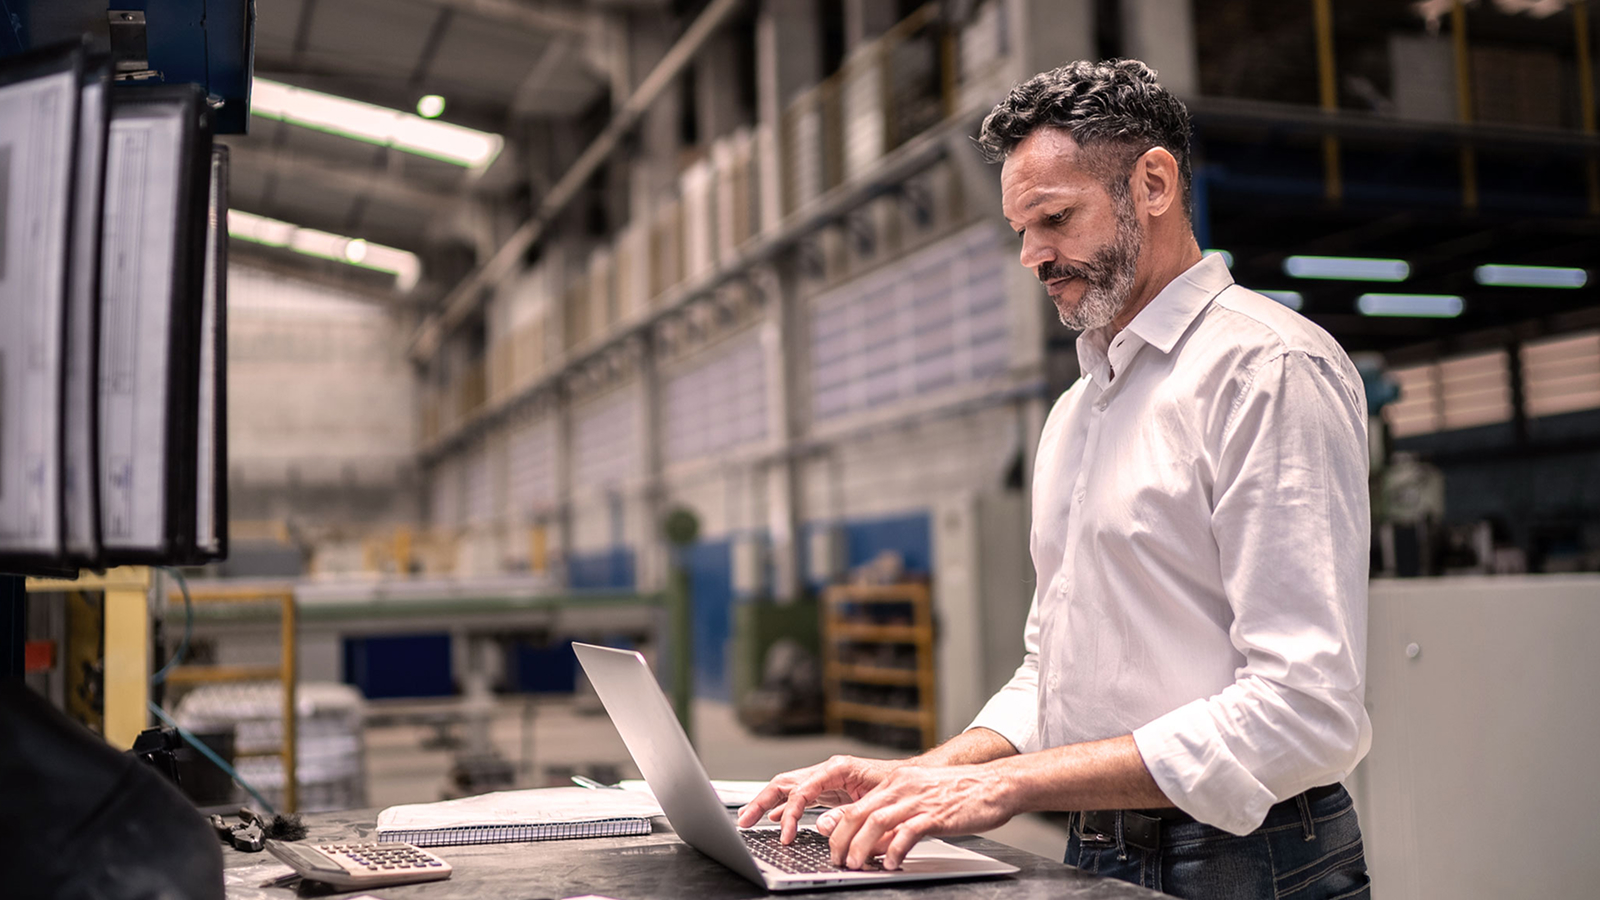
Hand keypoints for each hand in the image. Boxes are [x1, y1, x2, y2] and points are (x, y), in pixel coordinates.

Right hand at [735, 755, 900, 843]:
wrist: (914, 779)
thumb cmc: (899, 786)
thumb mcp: (875, 802)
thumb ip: (847, 814)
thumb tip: (820, 826)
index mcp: (837, 769)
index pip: (801, 790)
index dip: (789, 814)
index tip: (784, 835)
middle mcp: (827, 771)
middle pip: (785, 783)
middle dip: (761, 801)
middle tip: (744, 821)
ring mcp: (826, 779)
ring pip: (787, 788)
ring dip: (766, 802)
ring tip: (748, 818)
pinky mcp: (829, 790)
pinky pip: (799, 796)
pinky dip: (784, 806)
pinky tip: (774, 817)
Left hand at [818, 763, 1014, 870]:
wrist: (996, 785)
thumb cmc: (961, 794)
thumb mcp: (922, 801)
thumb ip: (897, 820)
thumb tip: (874, 845)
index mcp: (897, 782)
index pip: (858, 805)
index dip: (840, 828)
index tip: (833, 847)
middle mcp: (903, 787)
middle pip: (860, 813)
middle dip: (843, 840)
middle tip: (838, 861)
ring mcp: (919, 799)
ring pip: (877, 821)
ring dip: (862, 846)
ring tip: (856, 865)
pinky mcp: (936, 813)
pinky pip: (908, 832)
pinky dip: (895, 849)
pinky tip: (891, 863)